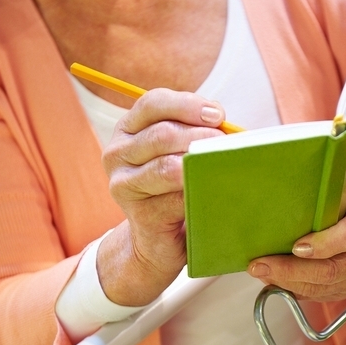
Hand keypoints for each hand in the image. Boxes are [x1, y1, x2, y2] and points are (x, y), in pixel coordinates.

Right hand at [99, 89, 225, 305]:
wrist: (157, 240)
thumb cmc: (173, 188)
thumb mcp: (176, 151)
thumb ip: (192, 132)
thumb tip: (228, 128)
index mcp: (128, 129)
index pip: (153, 104)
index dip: (187, 104)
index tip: (217, 115)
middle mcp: (117, 153)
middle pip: (162, 134)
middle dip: (201, 136)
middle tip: (226, 144)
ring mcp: (123, 185)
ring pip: (167, 167)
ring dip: (201, 163)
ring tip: (223, 164)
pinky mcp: (138, 214)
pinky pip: (175, 199)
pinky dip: (199, 192)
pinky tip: (215, 190)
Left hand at [248, 176, 345, 300]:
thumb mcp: (339, 196)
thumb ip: (319, 206)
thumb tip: (278, 214)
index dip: (323, 244)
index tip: (295, 247)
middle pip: (330, 270)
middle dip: (291, 270)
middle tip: (261, 265)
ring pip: (322, 287)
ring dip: (287, 282)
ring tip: (262, 272)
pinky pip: (318, 295)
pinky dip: (293, 289)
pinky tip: (274, 280)